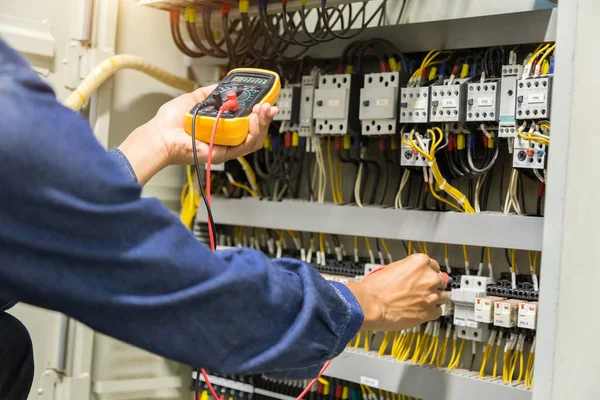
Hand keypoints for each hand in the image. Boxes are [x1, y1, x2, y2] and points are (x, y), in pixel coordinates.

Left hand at [118, 85, 277, 183]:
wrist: (159, 135)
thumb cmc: (170, 123)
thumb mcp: (194, 99)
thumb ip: (210, 93)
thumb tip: (224, 85)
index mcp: (221, 128)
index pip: (246, 124)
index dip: (258, 114)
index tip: (265, 102)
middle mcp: (225, 139)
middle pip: (254, 133)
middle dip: (265, 119)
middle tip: (268, 106)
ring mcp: (225, 148)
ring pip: (253, 140)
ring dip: (262, 124)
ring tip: (263, 110)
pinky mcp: (222, 154)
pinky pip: (244, 146)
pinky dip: (253, 132)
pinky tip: (254, 119)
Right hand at [347, 254, 448, 331]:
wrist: (370, 304)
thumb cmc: (376, 287)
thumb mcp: (393, 268)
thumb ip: (410, 271)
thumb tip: (416, 276)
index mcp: (420, 263)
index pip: (435, 266)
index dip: (429, 273)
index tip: (427, 277)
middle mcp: (429, 278)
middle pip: (441, 281)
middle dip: (433, 285)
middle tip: (423, 290)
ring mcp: (431, 295)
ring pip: (443, 296)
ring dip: (435, 298)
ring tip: (422, 301)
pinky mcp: (430, 312)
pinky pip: (438, 311)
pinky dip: (432, 311)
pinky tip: (421, 310)